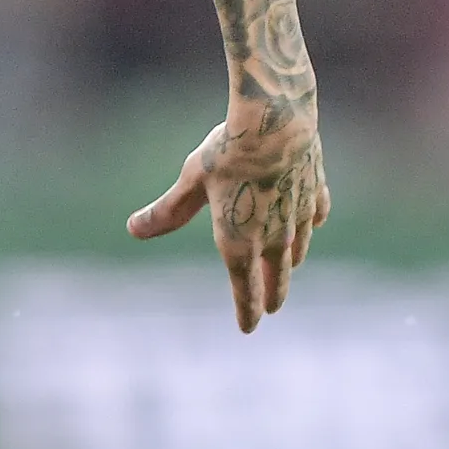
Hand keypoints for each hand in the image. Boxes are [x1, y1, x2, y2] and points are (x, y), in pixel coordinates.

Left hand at [127, 118, 329, 332]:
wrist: (276, 120)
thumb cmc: (228, 151)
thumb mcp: (191, 181)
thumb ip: (167, 211)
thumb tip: (132, 229)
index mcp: (240, 242)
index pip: (245, 289)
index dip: (247, 311)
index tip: (249, 328)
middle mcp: (273, 236)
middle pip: (276, 276)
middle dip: (272, 294)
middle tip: (273, 307)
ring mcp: (299, 215)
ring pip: (297, 248)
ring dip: (291, 262)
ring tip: (288, 266)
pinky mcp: (316, 190)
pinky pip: (315, 213)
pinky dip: (311, 222)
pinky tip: (313, 222)